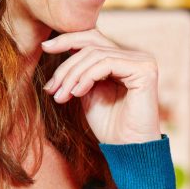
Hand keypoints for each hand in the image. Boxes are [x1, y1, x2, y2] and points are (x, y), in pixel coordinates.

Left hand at [41, 30, 160, 144]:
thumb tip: (52, 45)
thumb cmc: (109, 126)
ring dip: (72, 76)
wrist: (128, 149)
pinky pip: (106, 64)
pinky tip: (77, 93)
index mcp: (124, 59)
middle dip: (66, 66)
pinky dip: (87, 77)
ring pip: (96, 55)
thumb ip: (78, 70)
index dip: (67, 39)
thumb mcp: (86, 91)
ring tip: (61, 96)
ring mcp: (143, 61)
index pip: (93, 38)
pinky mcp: (145, 70)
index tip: (44, 48)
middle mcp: (136, 56)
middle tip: (51, 88)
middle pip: (92, 45)